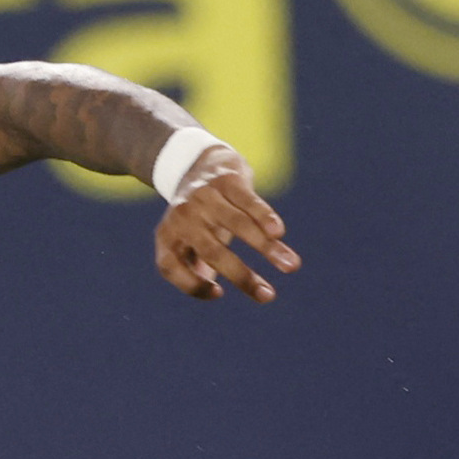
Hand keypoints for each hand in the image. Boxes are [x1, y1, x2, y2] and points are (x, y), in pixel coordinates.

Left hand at [153, 145, 299, 301]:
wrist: (195, 161)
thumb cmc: (197, 217)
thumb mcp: (187, 241)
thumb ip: (197, 268)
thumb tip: (213, 291)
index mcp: (167, 235)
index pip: (170, 266)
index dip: (192, 285)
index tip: (219, 293)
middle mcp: (182, 216)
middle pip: (212, 252)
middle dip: (243, 277)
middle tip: (268, 296)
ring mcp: (204, 196)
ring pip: (239, 225)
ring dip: (267, 248)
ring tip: (291, 266)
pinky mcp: (226, 180)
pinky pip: (248, 201)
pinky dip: (264, 217)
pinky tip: (279, 233)